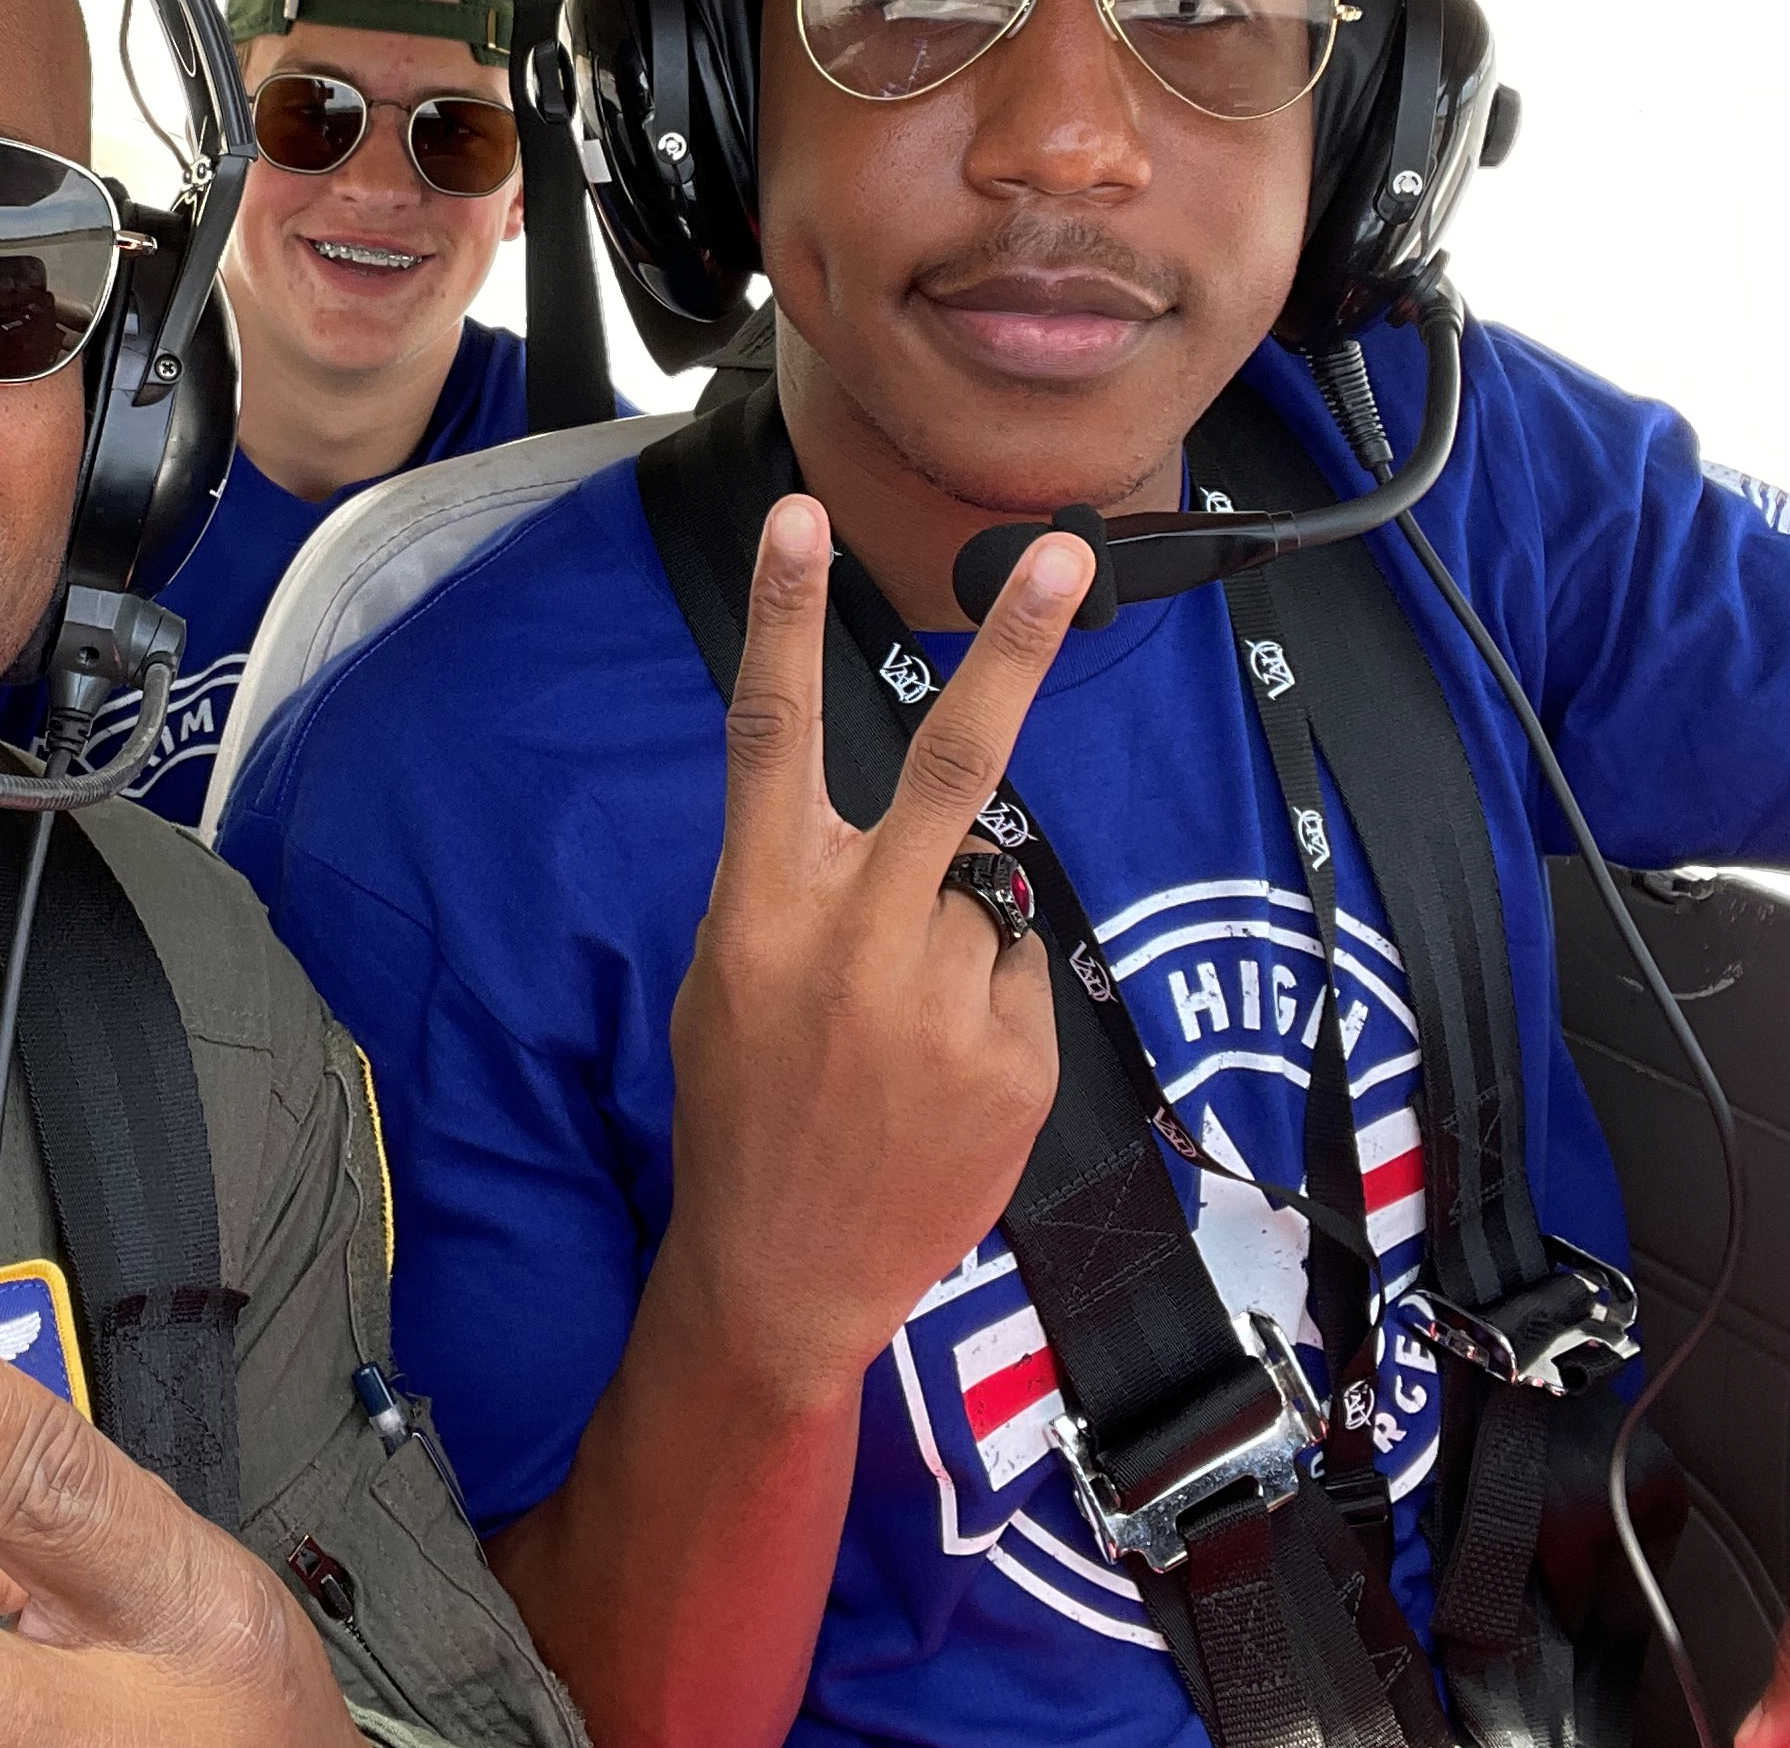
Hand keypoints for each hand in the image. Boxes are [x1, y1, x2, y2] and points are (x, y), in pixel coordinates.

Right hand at [658, 495, 1091, 1395]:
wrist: (783, 1272)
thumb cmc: (744, 1109)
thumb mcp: (724, 979)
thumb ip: (800, 890)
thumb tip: (899, 837)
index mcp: (761, 906)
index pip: (770, 733)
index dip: (783, 617)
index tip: (800, 517)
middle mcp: (854, 936)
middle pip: (951, 764)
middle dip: (1013, 652)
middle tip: (1065, 558)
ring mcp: (941, 998)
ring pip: (982, 901)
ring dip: (949, 947)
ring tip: (894, 1045)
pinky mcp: (1012, 1056)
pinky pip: (1015, 978)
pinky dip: (985, 1013)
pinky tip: (935, 1082)